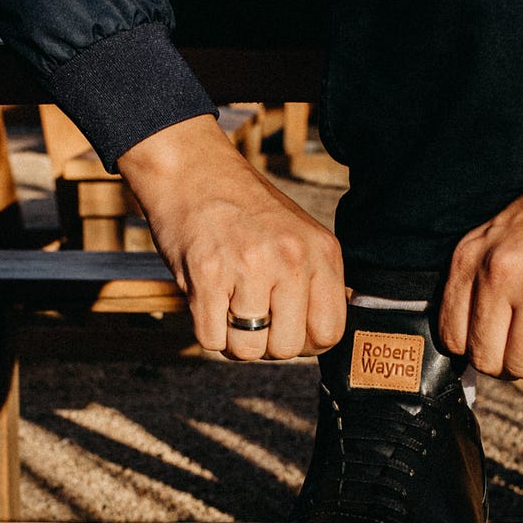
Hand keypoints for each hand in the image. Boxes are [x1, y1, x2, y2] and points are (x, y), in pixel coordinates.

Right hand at [118, 115, 344, 359]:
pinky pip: (211, 340)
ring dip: (233, 340)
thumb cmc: (244, 210)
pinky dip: (207, 330)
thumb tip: (320, 336)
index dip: (305, 343)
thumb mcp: (299, 235)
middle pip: (286, 348)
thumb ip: (315, 281)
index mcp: (321, 251)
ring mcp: (249, 267)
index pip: (329, 332)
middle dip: (266, 343)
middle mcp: (290, 259)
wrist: (193, 172)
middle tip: (251, 316)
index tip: (286, 329)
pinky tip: (208, 301)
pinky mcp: (207, 275)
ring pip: (247, 350)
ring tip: (228, 307)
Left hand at [439, 176, 522, 387]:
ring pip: (522, 367)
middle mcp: (500, 276)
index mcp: (471, 260)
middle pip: (486, 358)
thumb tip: (469, 343)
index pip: (452, 336)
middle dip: (500, 366)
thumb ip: (475, 283)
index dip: (471, 350)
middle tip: (515, 355)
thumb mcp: (492, 239)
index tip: (488, 346)